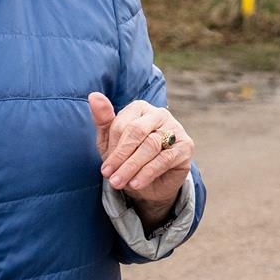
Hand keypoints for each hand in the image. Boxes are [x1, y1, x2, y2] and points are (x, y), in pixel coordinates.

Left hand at [88, 93, 192, 223]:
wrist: (152, 184)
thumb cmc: (129, 158)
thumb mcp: (110, 143)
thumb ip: (103, 119)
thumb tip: (93, 96)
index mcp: (139, 108)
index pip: (122, 124)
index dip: (112, 148)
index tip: (105, 168)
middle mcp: (159, 114)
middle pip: (137, 131)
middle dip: (121, 156)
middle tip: (110, 176)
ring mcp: (175, 128)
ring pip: (151, 145)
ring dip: (132, 166)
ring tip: (119, 182)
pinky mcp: (186, 146)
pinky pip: (165, 158)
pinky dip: (148, 172)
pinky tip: (136, 183)